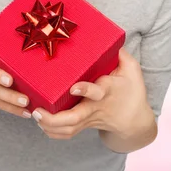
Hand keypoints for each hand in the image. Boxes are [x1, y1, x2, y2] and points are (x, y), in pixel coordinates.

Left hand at [32, 47, 153, 139]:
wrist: (135, 121)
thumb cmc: (132, 91)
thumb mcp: (132, 69)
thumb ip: (121, 53)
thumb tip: (108, 37)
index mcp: (107, 91)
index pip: (96, 92)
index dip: (85, 90)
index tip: (73, 87)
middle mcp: (95, 107)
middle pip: (75, 118)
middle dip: (54, 118)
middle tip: (38, 111)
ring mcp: (89, 118)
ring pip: (68, 129)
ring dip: (49, 125)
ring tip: (35, 115)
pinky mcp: (84, 125)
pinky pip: (67, 133)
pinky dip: (52, 132)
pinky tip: (40, 123)